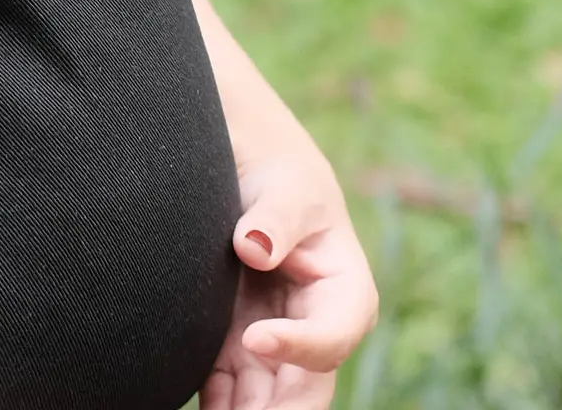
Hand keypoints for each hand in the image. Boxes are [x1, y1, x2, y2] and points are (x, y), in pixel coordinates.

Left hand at [200, 149, 378, 408]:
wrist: (253, 175)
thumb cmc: (280, 177)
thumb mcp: (286, 187)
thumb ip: (275, 217)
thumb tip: (254, 247)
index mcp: (343, 293)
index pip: (332, 334)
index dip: (299, 345)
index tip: (256, 337)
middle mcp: (314, 330)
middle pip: (303, 388)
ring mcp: (275, 343)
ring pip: (266, 399)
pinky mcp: (238, 347)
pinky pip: (232, 391)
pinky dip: (219, 406)